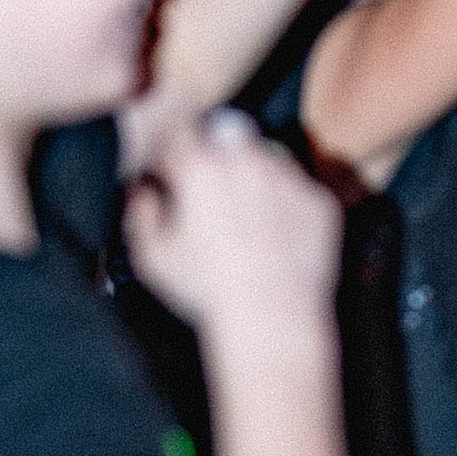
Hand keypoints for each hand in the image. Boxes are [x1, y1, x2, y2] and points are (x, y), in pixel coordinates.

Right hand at [125, 110, 342, 336]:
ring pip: (264, 158)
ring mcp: (287, 178)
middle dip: (211, 159)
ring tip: (243, 221)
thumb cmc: (209, 291)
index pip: (175, 138)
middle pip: (221, 138)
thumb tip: (143, 192)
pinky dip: (284, 204)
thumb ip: (139, 211)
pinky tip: (272, 238)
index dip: (167, 158)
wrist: (272, 318)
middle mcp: (247, 161)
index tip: (168, 176)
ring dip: (250, 176)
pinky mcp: (317, 200)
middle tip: (207, 197)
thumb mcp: (151, 256)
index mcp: (200, 167)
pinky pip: (296, 189)